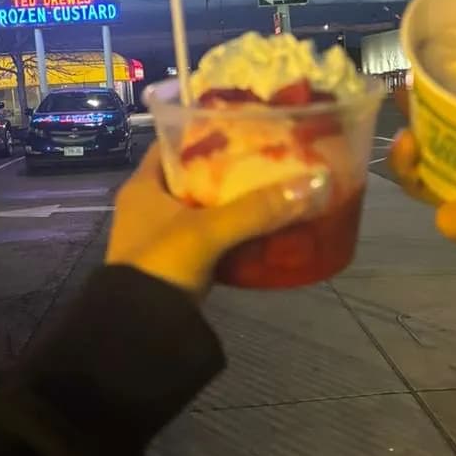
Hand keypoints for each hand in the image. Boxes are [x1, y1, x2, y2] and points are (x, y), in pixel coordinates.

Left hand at [106, 143, 329, 297]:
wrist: (140, 332)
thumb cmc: (160, 265)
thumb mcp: (208, 231)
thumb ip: (257, 209)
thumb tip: (315, 184)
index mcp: (142, 185)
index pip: (172, 141)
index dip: (203, 129)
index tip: (242, 123)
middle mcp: (148, 205)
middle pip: (193, 173)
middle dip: (228, 165)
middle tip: (269, 154)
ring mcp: (163, 236)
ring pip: (205, 206)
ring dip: (234, 199)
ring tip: (275, 184)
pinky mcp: (180, 262)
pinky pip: (212, 235)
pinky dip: (234, 229)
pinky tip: (265, 225)